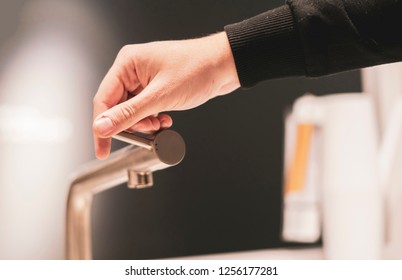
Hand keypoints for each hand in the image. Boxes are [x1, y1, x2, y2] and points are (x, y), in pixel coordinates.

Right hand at [93, 32, 239, 158]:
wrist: (225, 65)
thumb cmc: (198, 69)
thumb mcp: (161, 96)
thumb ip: (129, 114)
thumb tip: (102, 127)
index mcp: (127, 63)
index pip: (103, 100)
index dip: (102, 127)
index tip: (102, 149)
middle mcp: (133, 69)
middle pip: (117, 107)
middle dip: (132, 125)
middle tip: (146, 133)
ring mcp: (145, 79)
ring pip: (133, 110)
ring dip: (145, 123)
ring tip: (160, 124)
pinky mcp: (157, 87)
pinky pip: (146, 108)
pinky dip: (153, 118)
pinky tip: (165, 120)